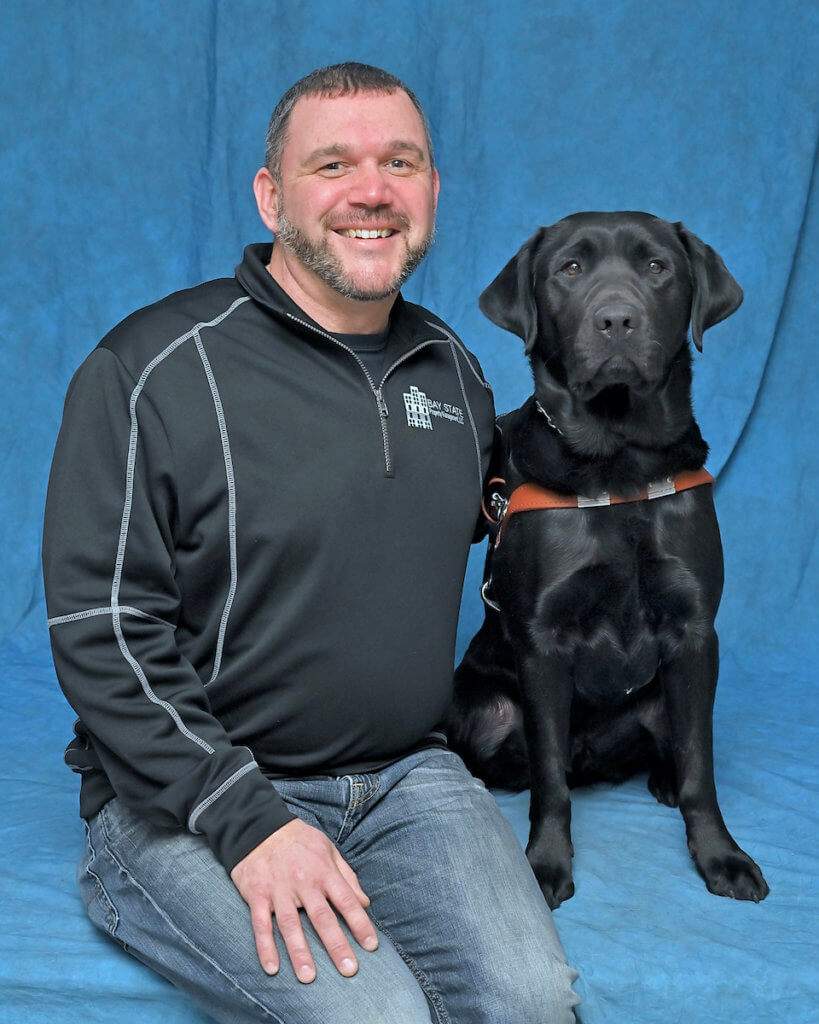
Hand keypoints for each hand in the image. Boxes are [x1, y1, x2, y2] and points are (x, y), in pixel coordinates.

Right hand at [230, 818, 378, 981]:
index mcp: (324, 871)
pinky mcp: (257, 895)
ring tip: (309, 977)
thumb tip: (365, 902)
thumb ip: (347, 876)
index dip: (360, 924)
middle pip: (322, 918)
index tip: (371, 946)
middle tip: (349, 970)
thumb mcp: (328, 849)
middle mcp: (303, 882)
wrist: (259, 826)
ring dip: (299, 952)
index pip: (347, 901)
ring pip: (290, 925)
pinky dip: (265, 947)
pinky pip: (261, 924)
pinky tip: (272, 968)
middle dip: (337, 945)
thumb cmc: (299, 840)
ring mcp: (279, 890)